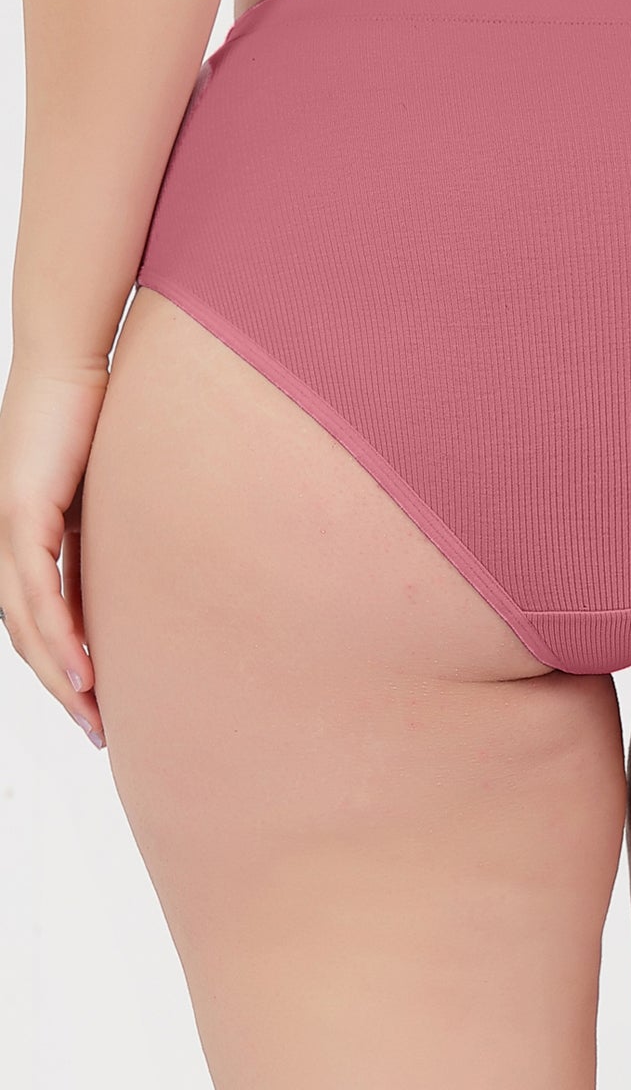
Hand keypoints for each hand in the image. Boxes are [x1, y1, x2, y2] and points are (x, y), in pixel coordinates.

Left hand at [0, 359, 108, 746]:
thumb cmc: (97, 413)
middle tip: (97, 732)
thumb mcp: (109, 495)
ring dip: (59, 675)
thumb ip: (113, 539)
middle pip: (25, 635)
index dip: (66, 667)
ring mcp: (3, 527)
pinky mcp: (17, 512)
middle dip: (62, 689)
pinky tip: (82, 669)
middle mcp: (3, 539)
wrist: (72, 357)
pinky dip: (56, 635)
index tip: (100, 708)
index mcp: (25, 537)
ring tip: (92, 715)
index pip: (38, 619)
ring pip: (23, 623)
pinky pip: (33, 591)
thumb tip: (157, 577)